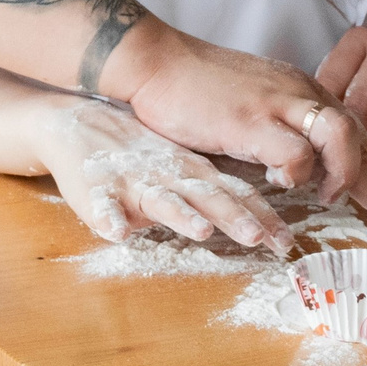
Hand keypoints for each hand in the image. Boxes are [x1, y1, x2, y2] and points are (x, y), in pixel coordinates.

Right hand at [38, 99, 290, 251]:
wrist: (79, 122)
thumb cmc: (139, 153)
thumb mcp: (182, 167)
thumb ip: (214, 191)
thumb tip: (259, 224)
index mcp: (194, 174)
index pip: (236, 194)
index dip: (262, 217)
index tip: (287, 243)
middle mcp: (171, 177)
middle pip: (208, 198)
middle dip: (233, 217)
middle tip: (257, 238)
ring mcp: (135, 182)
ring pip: (162, 201)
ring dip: (182, 216)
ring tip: (201, 232)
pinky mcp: (98, 189)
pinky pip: (103, 206)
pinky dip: (111, 219)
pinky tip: (118, 232)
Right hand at [109, 21, 366, 227]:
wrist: (157, 62)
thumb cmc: (198, 87)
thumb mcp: (254, 102)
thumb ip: (280, 126)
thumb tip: (301, 163)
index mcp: (300, 90)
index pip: (351, 130)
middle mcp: (298, 92)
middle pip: (356, 134)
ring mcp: (275, 104)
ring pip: (339, 134)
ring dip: (342, 172)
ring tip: (327, 198)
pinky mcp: (248, 120)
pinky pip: (293, 150)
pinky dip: (297, 172)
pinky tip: (280, 181)